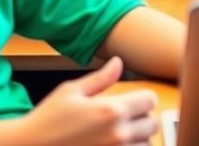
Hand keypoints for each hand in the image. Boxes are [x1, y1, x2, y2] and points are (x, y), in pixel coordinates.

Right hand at [19, 57, 157, 145]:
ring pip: (146, 145)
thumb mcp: (70, 92)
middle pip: (152, 124)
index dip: (142, 99)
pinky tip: (113, 145)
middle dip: (142, 119)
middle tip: (125, 119)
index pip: (150, 100)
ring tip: (118, 135)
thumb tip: (118, 62)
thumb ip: (100, 79)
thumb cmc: (46, 120)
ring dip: (138, 140)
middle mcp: (118, 134)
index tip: (132, 101)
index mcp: (111, 110)